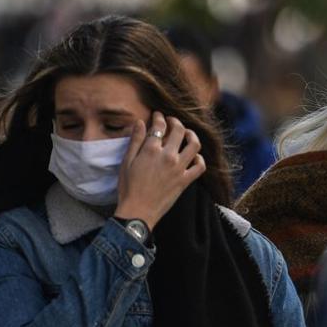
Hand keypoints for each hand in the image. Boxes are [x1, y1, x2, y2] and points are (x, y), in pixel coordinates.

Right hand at [114, 112, 204, 229]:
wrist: (138, 211)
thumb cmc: (128, 187)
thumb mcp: (127, 161)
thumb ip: (135, 140)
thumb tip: (140, 122)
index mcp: (151, 149)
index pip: (160, 126)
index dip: (159, 117)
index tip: (158, 115)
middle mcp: (168, 156)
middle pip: (179, 131)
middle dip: (176, 122)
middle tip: (172, 121)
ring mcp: (179, 168)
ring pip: (194, 144)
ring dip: (192, 135)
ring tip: (187, 134)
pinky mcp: (185, 180)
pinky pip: (200, 166)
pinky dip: (200, 159)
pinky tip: (194, 157)